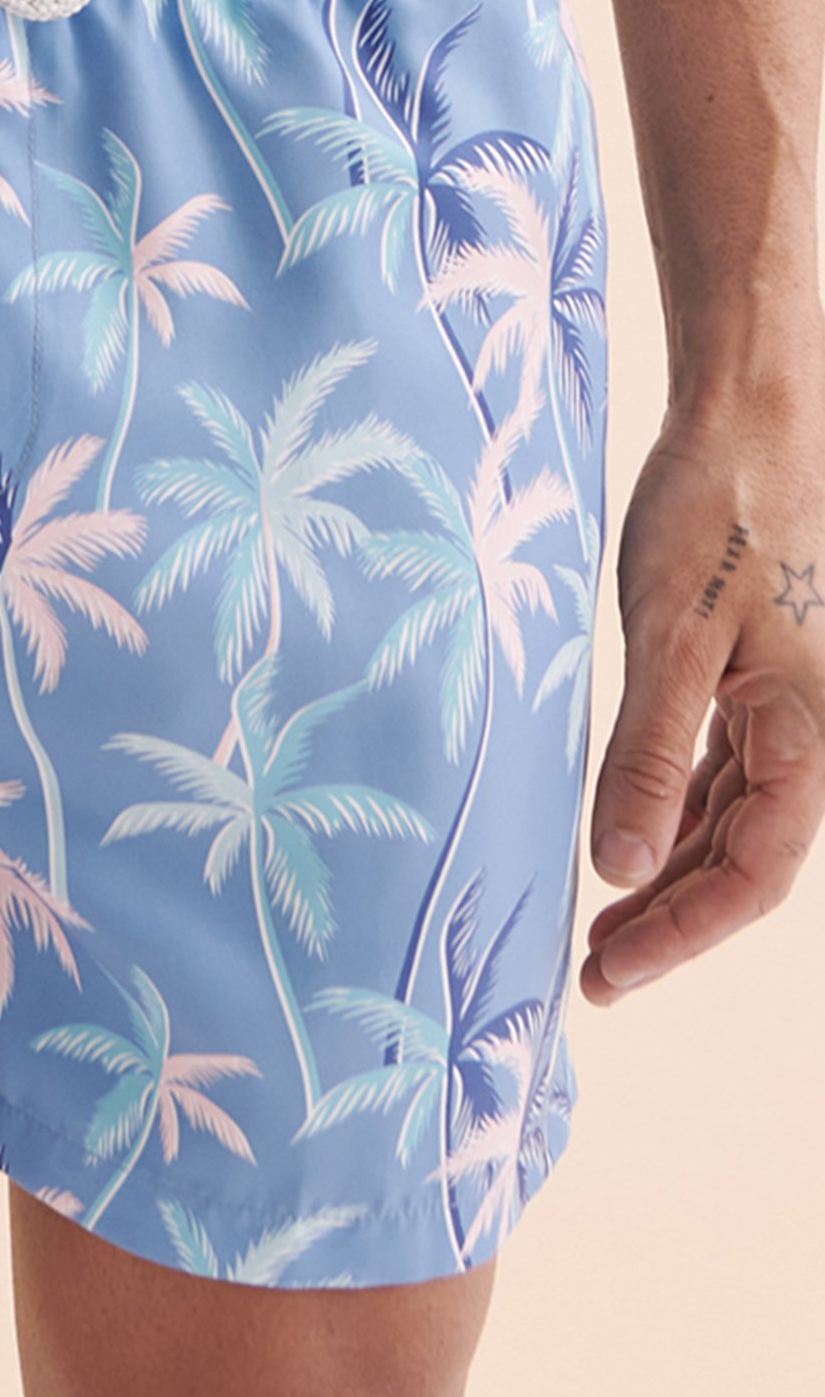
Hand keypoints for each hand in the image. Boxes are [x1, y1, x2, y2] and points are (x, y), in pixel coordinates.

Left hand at [584, 401, 824, 1005]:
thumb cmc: (716, 514)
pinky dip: (674, 813)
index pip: (752, 873)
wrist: (748, 421)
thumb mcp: (668, 638)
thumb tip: (619, 867)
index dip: (682, 935)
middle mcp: (809, 734)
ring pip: (730, 821)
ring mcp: (782, 707)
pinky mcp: (750, 678)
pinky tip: (631, 841)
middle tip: (593, 975)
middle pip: (744, 861)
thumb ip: (648, 754)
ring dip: (668, 875)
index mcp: (807, 735)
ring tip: (601, 926)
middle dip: (670, 922)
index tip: (609, 974)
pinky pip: (719, 773)